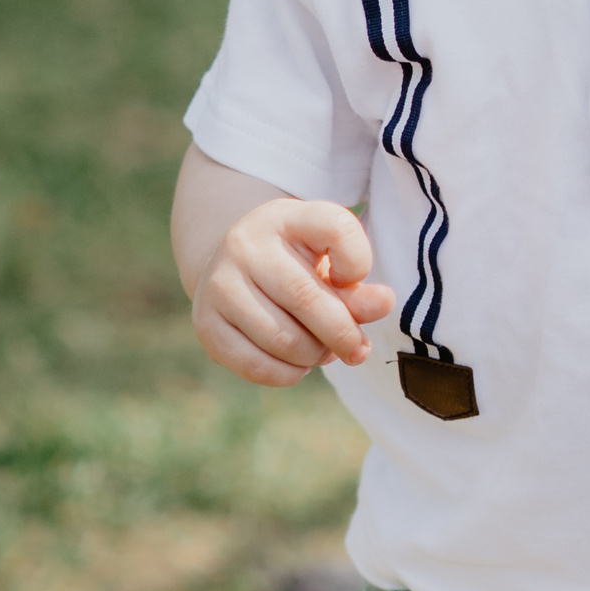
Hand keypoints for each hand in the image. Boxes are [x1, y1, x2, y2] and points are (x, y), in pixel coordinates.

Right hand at [192, 195, 395, 386]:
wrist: (232, 265)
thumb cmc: (295, 263)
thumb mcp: (329, 260)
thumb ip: (359, 285)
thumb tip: (383, 304)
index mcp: (285, 217)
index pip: (336, 229)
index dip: (358, 263)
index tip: (352, 278)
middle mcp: (245, 244)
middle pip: (308, 299)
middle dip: (343, 334)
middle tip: (356, 348)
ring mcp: (219, 283)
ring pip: (285, 340)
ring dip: (316, 356)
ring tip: (322, 350)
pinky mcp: (206, 323)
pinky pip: (257, 366)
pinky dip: (289, 374)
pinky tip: (297, 363)